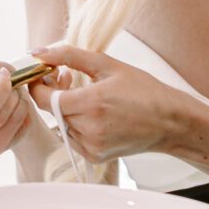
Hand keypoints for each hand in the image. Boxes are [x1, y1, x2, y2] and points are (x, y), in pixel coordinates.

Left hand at [31, 42, 192, 165]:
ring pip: (61, 124)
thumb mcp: (108, 65)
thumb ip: (70, 56)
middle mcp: (89, 129)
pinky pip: (72, 138)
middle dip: (53, 93)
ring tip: (84, 95)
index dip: (38, 84)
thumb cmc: (143, 90)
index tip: (43, 73)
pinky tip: (92, 113)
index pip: (45, 98)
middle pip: (52, 111)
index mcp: (92, 103)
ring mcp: (92, 146)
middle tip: (66, 77)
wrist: (170, 122)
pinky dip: (76, 124)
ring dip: (65, 109)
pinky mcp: (95, 156)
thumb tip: (38, 52)